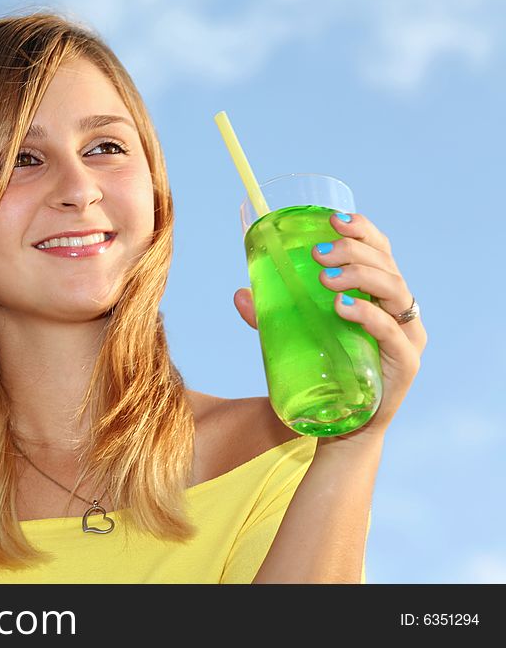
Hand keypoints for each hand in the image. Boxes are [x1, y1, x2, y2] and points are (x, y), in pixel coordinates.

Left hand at [234, 211, 427, 446]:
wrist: (341, 427)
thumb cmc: (324, 372)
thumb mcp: (296, 337)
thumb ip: (270, 316)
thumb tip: (239, 294)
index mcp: (379, 294)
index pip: (380, 250)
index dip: (362, 230)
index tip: (332, 220)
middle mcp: (399, 309)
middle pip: (386, 265)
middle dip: (352, 251)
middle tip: (316, 255)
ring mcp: (407, 335)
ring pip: (394, 290)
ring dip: (359, 277)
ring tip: (325, 279)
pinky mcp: (406, 362)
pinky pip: (392, 331)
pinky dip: (368, 315)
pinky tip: (344, 307)